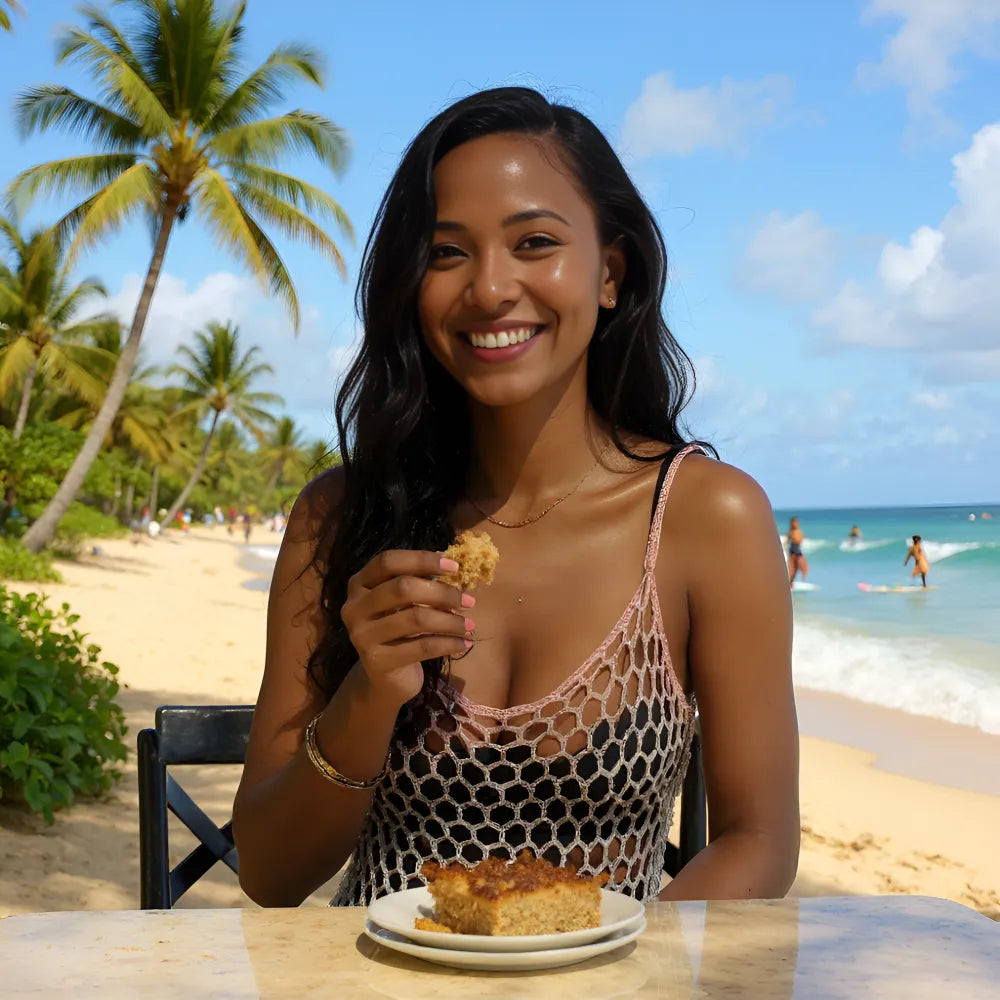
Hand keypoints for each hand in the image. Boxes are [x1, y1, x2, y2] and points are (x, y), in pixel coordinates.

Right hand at [341, 550, 473, 705]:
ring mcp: (362, 635)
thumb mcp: (402, 604)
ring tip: (470, 624)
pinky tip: (464, 643)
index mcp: (358, 584)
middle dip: (442, 592)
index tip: (454, 567)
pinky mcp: (377, 661)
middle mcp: (353, 607)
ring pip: (416, 618)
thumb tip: (450, 566)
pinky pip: (423, 646)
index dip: (421, 559)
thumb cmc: (399, 633)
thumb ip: (417, 583)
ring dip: (450, 621)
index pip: (388, 561)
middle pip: (403, 588)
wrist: (384, 679)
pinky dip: (449, 643)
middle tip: (468, 601)